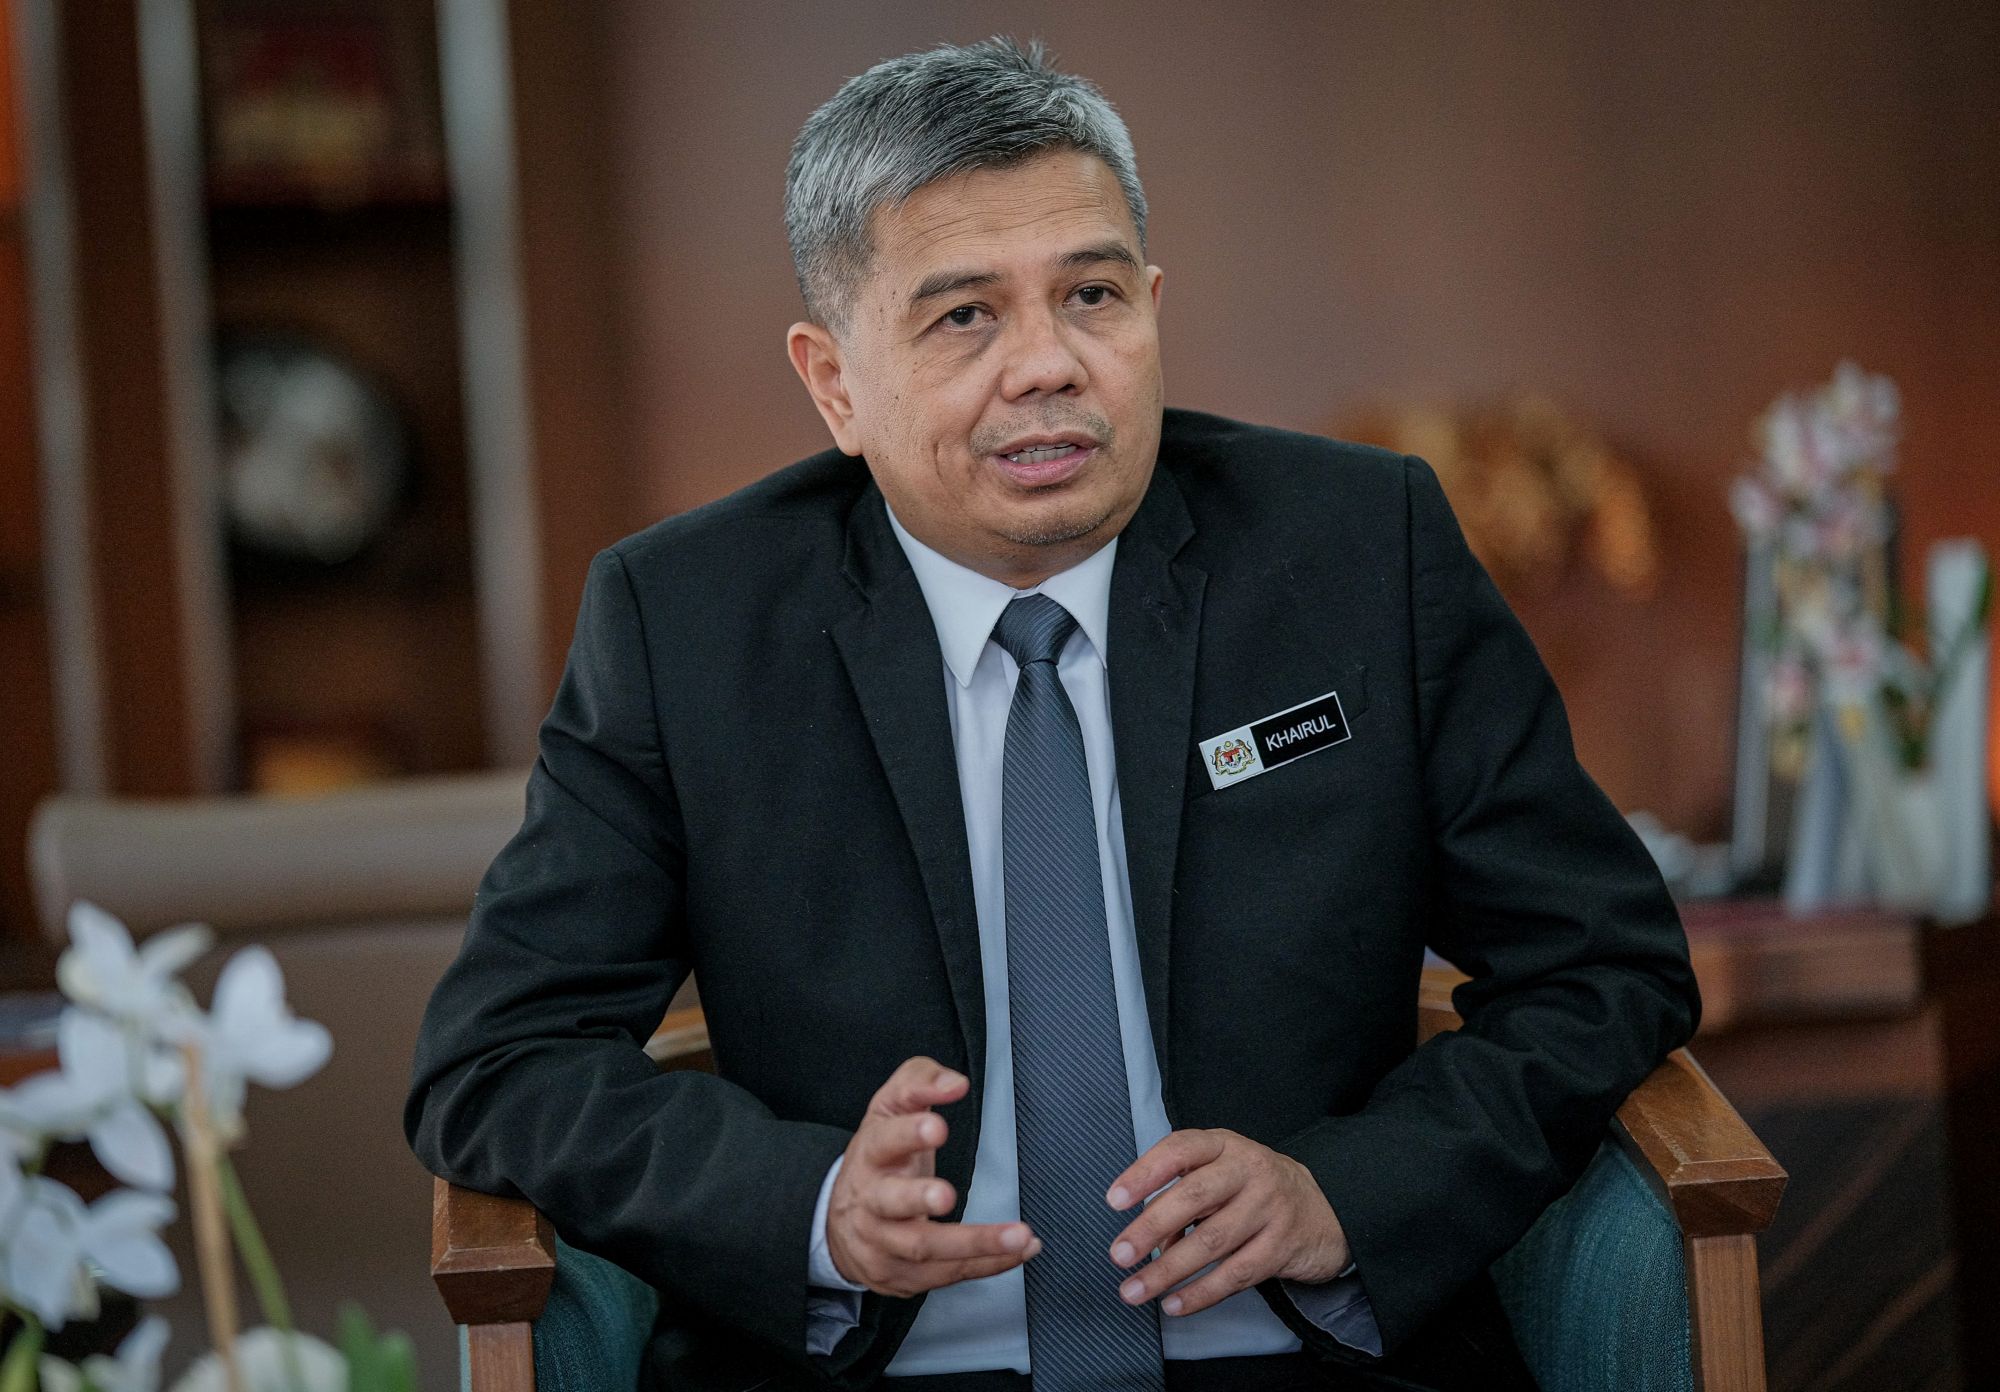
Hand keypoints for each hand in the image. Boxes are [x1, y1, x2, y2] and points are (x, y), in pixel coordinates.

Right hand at [826, 1056, 1040, 1296]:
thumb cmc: (879, 1157)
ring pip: (924, 1248)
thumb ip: (920, 1082)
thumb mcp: (890, 1107)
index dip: (907, 1135)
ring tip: (1018, 1235)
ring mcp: (882, 1243)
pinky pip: (947, 1274)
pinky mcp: (901, 1276)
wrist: (840, 1220)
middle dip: (918, 1198)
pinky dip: (988, 1264)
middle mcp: (871, 1202)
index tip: (937, 1128)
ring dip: (975, 1243)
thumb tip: (954, 1083)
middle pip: (890, 1203)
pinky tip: (1019, 1251)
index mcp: (870, 1154)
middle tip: (946, 1195)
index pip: (883, 1140)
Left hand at [1104, 1128, 1348, 1317]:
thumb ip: (1183, 1197)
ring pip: (1211, 1242)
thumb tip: (1149, 1241)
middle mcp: (1249, 1170)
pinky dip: (1200, 1293)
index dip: (1144, 1173)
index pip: (1180, 1150)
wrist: (1325, 1209)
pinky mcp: (1281, 1246)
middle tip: (1119, 1254)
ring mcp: (1269, 1208)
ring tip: (1134, 1290)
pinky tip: (1174, 1304)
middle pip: (1194, 1197)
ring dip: (1166, 1271)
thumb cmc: (1253, 1189)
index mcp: (1225, 1145)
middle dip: (1150, 1228)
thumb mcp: (1221, 1175)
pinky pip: (1235, 1275)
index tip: (1114, 1200)